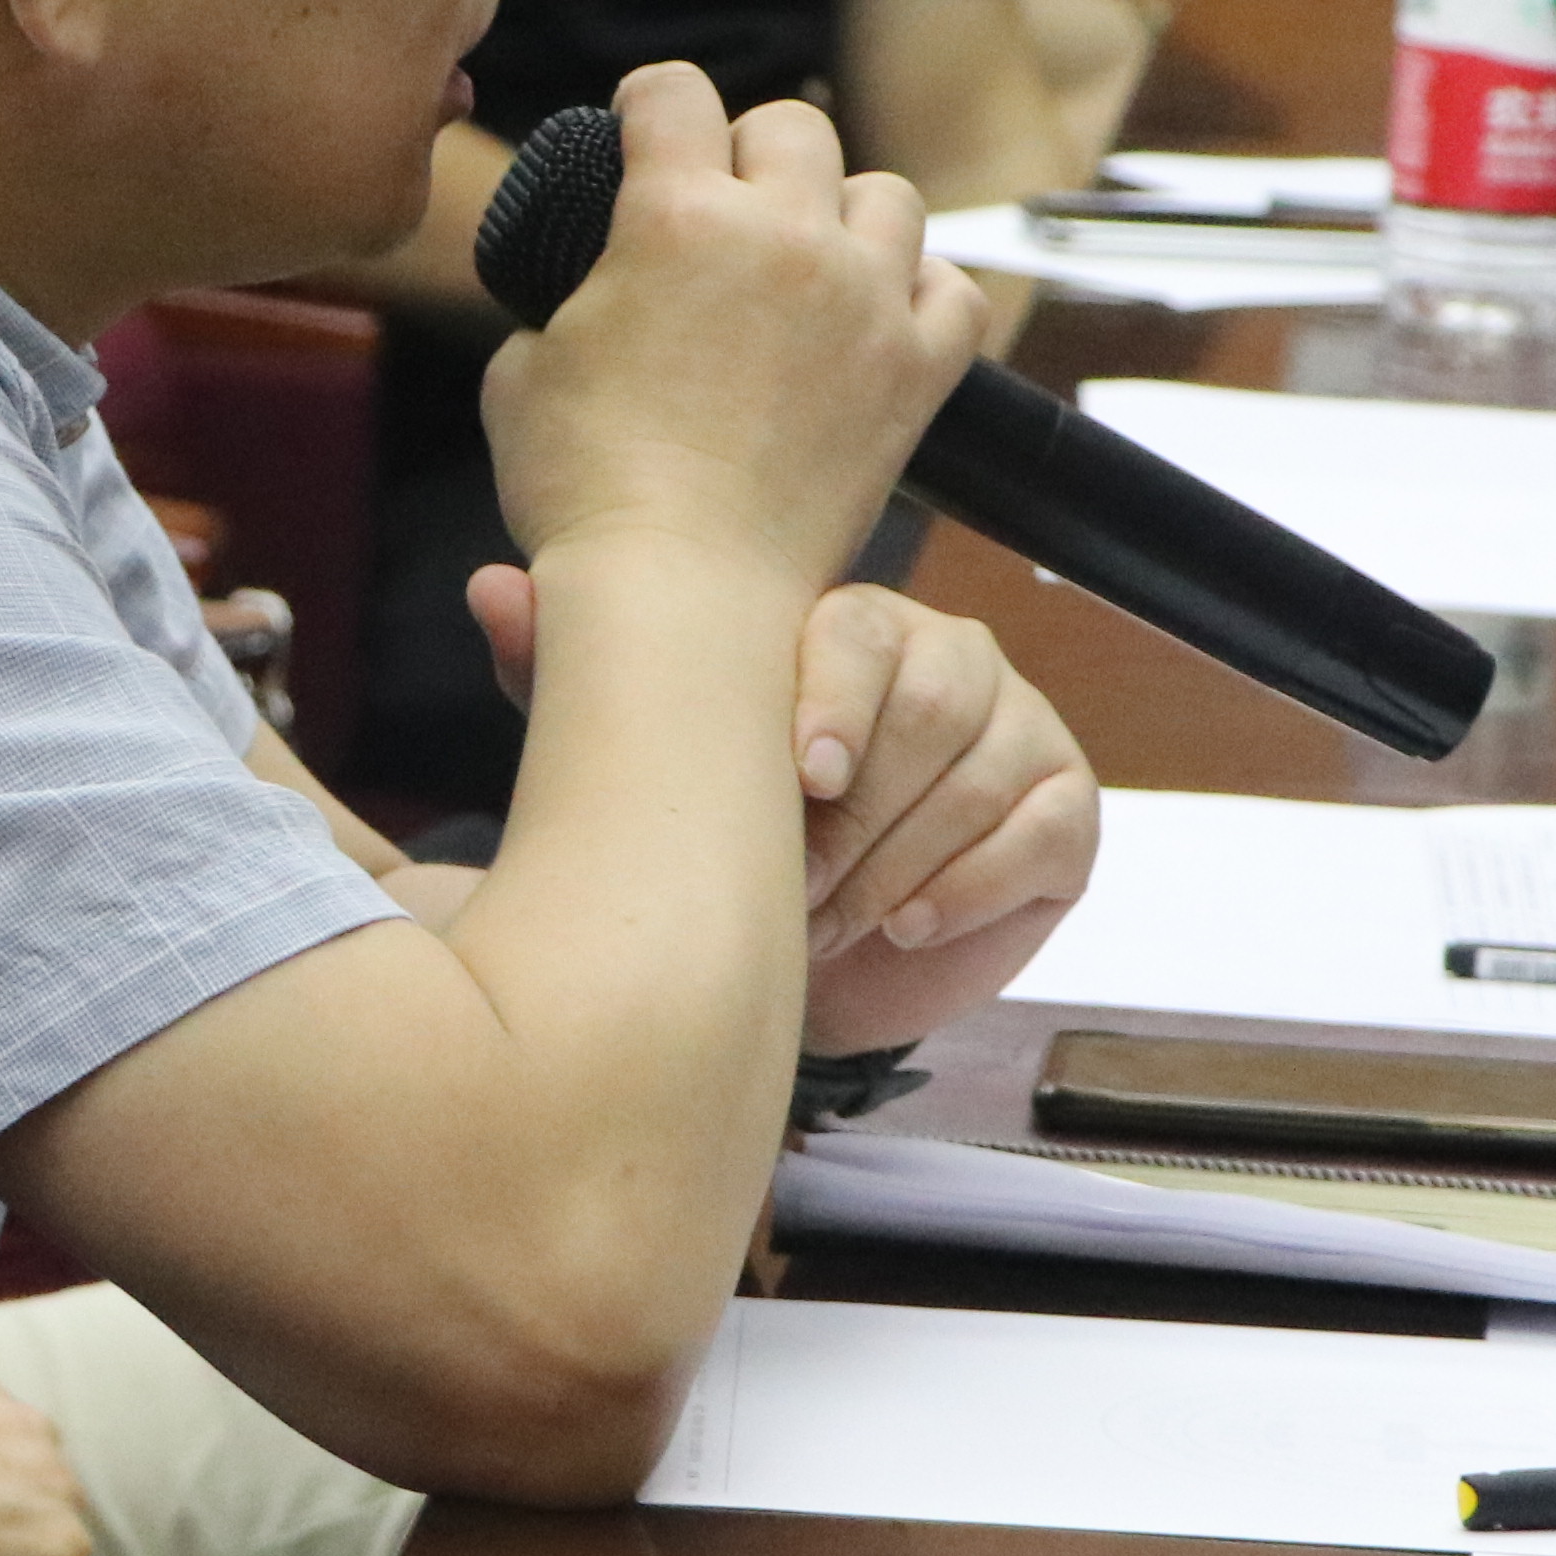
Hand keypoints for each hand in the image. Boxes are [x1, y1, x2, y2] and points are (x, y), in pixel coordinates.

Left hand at [463, 571, 1096, 1053]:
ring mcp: (1016, 731)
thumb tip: (489, 590)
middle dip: (858, 815)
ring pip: (984, 771)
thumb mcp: (633, 760)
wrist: (788, 964)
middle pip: (934, 701)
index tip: (802, 776)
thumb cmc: (720, 841)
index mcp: (848, 629)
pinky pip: (1044, 832)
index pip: (861, 632)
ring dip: (898, 862)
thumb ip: (567, 672)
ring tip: (824, 920)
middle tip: (789, 889)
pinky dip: (973, 885)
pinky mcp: (1065, 814)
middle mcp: (947, 660)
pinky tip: (904, 923)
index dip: (834, 701)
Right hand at [473, 65, 978, 595]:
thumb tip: (588, 299)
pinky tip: (885, 312)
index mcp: (676, 217)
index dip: (649, 99)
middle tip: (724, 200)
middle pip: (791, 127)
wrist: (679, 594)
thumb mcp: (522, 369)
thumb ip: (561, 304)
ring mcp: (863, 302)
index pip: (674, 92)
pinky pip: (954, 292)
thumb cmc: (585, 492)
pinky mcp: (913, 373)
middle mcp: (784, 238)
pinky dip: (924, 291)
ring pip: (887, 194)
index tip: (645, 121)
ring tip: (812, 256)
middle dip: (749, 150)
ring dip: (845, 211)